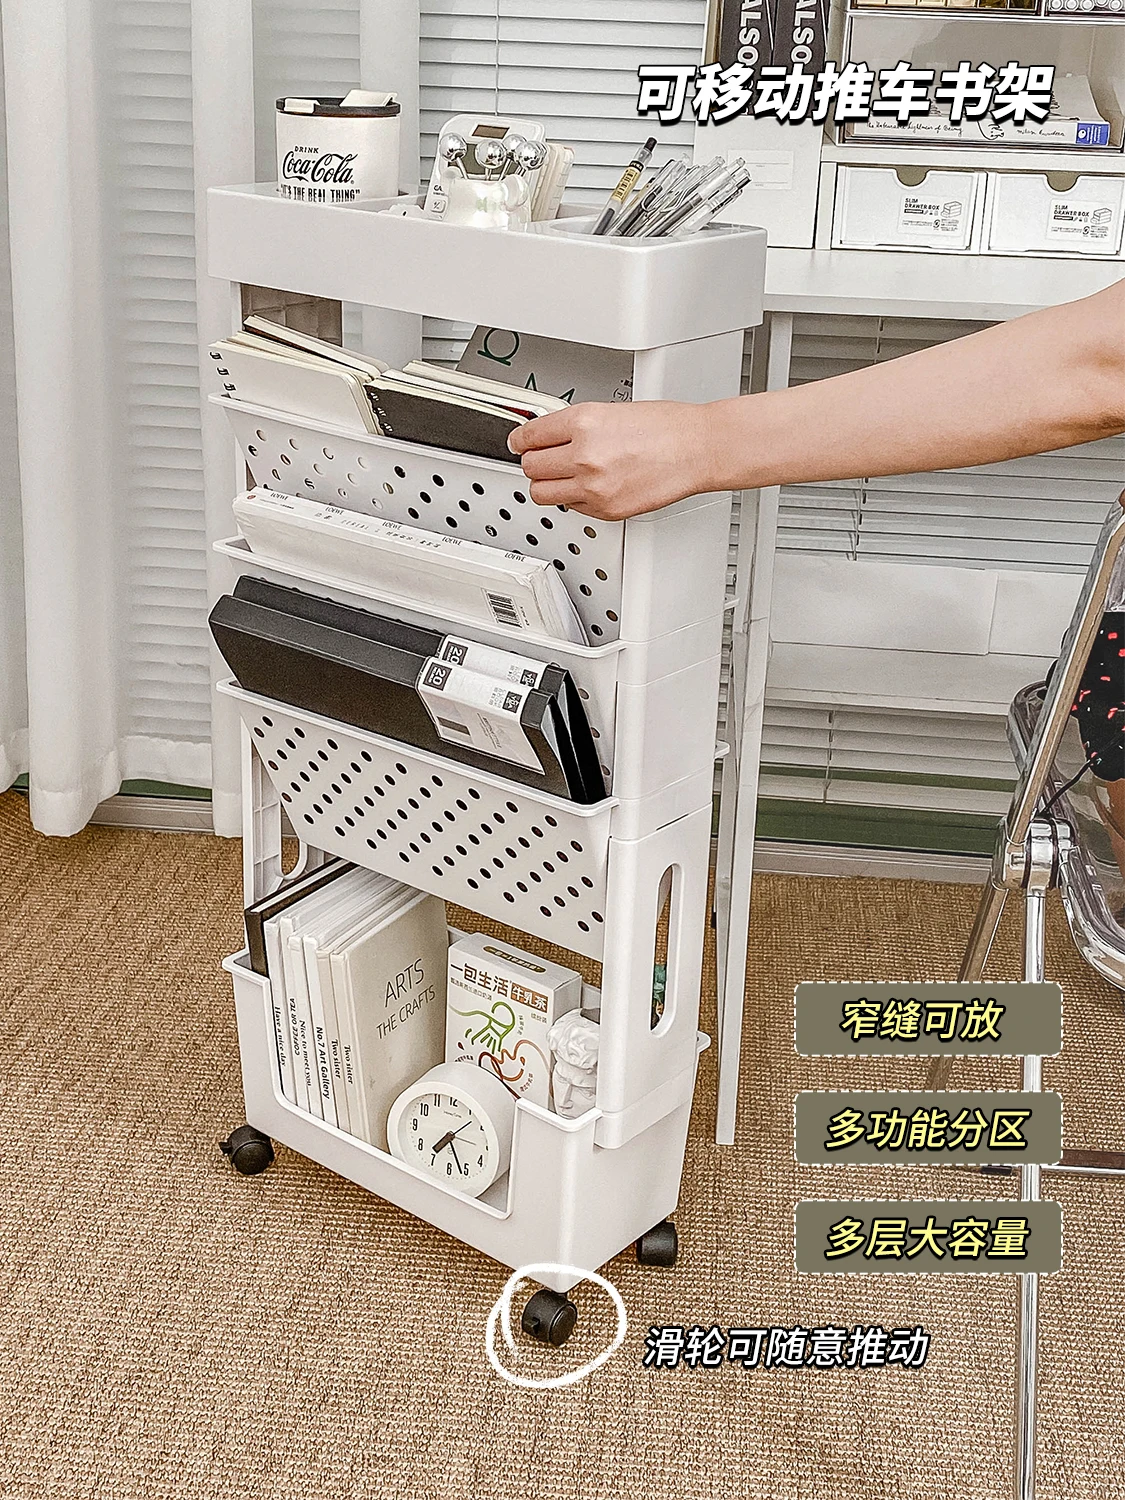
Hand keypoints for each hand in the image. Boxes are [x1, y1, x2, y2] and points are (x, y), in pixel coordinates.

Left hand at [508, 401, 714, 521]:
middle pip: (530, 467)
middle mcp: (584, 454)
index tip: (519, 442)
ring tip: (560, 476)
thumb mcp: (611, 409)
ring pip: (541, 493)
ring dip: (547, 484)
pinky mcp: (605, 510)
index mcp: (584, 421)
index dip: (521, 440)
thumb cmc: (666, 427)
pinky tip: (589, 486)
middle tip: (543, 458)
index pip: (530, 435)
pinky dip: (574, 498)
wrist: (697, 449)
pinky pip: (571, 508)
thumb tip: (548, 436)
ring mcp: (593, 486)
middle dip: (534, 462)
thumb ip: (576, 425)